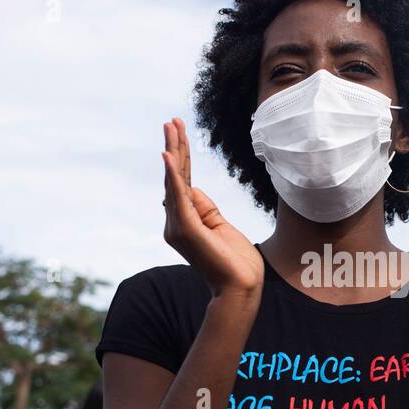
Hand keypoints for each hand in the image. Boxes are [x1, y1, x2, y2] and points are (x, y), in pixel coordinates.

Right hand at [161, 118, 262, 296]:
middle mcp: (175, 223)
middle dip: (174, 146)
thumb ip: (206, 208)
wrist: (241, 288)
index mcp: (185, 221)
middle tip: (172, 120)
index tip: (179, 131)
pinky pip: (178, 196)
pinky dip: (173, 175)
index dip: (181, 157)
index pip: (182, 182)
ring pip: (174, 181)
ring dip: (173, 151)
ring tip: (171, 127)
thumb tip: (193, 187)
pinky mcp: (186, 230)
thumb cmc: (236, 262)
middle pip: (175, 177)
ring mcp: (178, 227)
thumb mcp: (221, 226)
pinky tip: (168, 156)